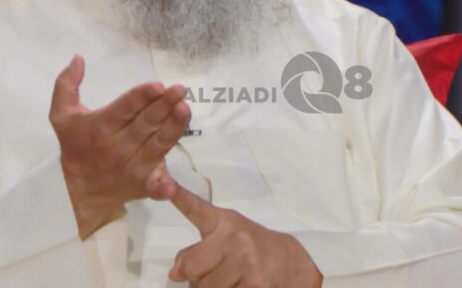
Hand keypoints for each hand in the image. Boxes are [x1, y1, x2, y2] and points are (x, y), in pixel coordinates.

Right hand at [49, 55, 189, 238]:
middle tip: (179, 90)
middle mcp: (118, 147)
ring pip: (158, 145)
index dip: (142, 97)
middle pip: (146, 124)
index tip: (158, 86)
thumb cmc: (75, 146)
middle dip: (164, 106)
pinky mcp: (144, 185)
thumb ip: (66, 85)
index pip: (126, 108)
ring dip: (173, 128)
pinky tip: (171, 186)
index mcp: (101, 127)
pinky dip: (163, 187)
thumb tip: (78, 58)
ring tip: (185, 109)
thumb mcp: (62, 115)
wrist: (76, 190)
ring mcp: (133, 167)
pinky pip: (156, 186)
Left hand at [154, 172, 322, 287]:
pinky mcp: (254, 286)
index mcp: (225, 222)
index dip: (179, 197)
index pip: (197, 209)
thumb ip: (198, 250)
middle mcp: (234, 239)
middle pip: (191, 268)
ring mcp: (245, 263)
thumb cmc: (254, 248)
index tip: (166, 183)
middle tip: (212, 272)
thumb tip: (175, 273)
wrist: (295, 262)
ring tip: (228, 280)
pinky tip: (239, 285)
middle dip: (195, 276)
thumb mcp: (228, 238)